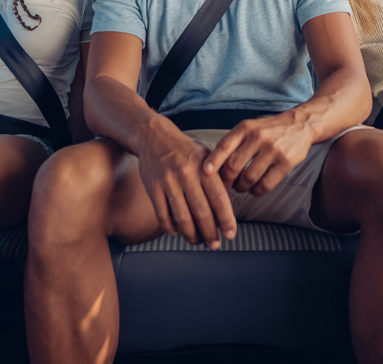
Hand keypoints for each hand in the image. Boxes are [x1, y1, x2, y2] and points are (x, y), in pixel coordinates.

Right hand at [135, 118, 235, 248]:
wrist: (154, 137)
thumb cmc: (185, 151)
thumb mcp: (206, 157)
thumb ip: (217, 180)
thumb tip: (227, 209)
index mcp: (204, 167)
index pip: (219, 199)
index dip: (226, 220)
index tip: (230, 235)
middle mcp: (187, 175)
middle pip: (201, 212)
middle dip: (210, 233)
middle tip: (215, 244)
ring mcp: (168, 182)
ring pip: (182, 217)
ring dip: (192, 235)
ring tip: (198, 241)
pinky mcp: (152, 188)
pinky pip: (163, 215)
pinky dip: (172, 228)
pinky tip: (179, 231)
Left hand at [203, 112, 315, 196]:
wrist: (300, 125)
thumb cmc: (268, 130)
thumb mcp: (249, 128)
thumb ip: (233, 143)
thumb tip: (212, 167)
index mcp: (245, 128)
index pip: (224, 146)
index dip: (213, 162)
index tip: (205, 173)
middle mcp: (258, 137)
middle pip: (234, 167)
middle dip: (227, 180)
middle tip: (228, 184)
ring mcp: (272, 150)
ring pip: (248, 178)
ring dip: (241, 188)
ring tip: (241, 187)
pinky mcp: (285, 162)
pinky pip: (265, 185)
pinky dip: (256, 191)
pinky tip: (255, 189)